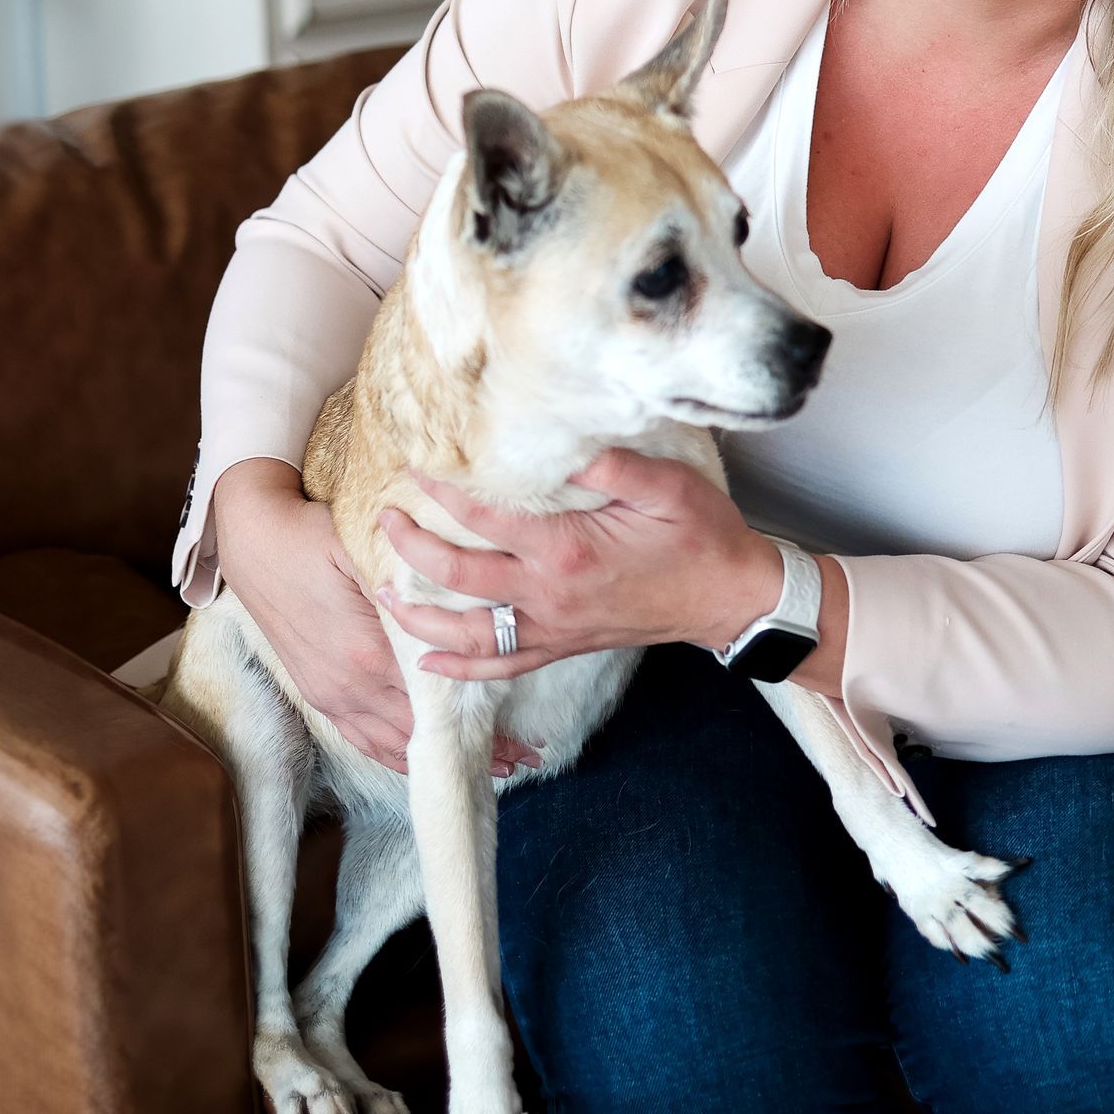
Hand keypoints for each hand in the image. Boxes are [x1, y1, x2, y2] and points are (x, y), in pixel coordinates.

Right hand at [211, 458, 538, 773]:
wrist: (254, 544)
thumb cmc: (313, 537)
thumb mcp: (367, 550)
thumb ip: (413, 578)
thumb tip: (464, 588)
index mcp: (371, 652)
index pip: (439, 699)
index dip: (482, 720)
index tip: (524, 736)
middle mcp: (352, 686)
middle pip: (423, 732)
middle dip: (473, 747)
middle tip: (523, 759)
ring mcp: (332, 695)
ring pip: (393, 745)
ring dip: (438, 757)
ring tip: (487, 768)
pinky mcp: (319, 696)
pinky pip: (363, 739)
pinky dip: (396, 754)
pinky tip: (422, 761)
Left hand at [375, 448, 790, 680]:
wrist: (729, 598)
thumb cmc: (701, 536)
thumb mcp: (668, 486)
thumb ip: (614, 464)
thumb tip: (564, 445)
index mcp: (568, 549)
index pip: (487, 520)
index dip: (446, 494)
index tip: (416, 471)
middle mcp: (550, 594)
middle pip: (461, 579)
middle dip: (414, 551)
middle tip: (384, 522)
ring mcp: (555, 627)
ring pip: (470, 633)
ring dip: (421, 616)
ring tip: (384, 593)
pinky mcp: (565, 645)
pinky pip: (504, 663)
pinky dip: (462, 668)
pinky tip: (432, 663)